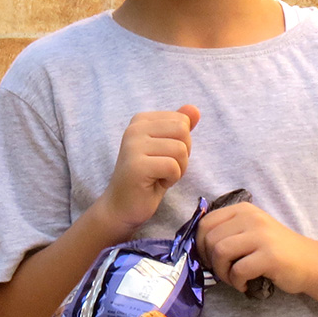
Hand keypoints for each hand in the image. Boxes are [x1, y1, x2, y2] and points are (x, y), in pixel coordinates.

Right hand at [95, 105, 200, 234]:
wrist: (122, 207)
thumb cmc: (148, 178)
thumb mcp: (167, 149)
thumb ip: (179, 127)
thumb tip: (195, 109)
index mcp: (141, 120)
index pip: (182, 120)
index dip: (181, 143)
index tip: (162, 156)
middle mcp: (134, 128)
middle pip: (183, 131)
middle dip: (183, 154)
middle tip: (164, 168)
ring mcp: (133, 146)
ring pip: (180, 150)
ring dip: (178, 169)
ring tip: (158, 176)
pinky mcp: (137, 165)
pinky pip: (173, 167)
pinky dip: (171, 179)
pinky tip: (155, 183)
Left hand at [196, 202, 312, 295]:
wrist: (310, 262)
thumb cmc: (275, 250)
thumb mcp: (251, 231)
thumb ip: (228, 232)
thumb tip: (198, 248)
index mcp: (243, 210)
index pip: (205, 223)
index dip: (201, 245)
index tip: (210, 259)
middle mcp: (251, 218)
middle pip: (210, 239)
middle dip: (211, 262)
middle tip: (224, 273)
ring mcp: (261, 236)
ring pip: (220, 253)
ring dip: (222, 273)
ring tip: (234, 279)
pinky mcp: (269, 256)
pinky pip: (238, 270)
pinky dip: (237, 282)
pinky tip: (246, 284)